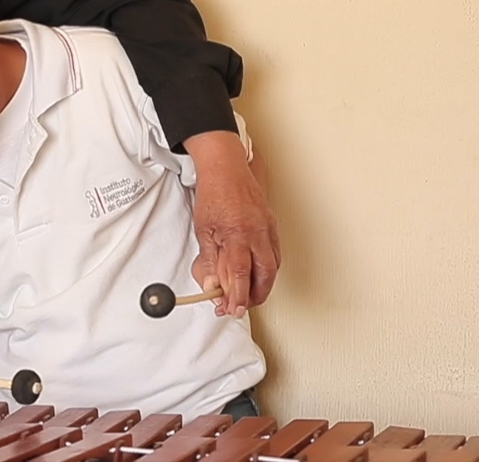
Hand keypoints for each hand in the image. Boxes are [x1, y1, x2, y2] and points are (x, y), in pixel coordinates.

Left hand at [186, 133, 280, 318]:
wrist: (226, 168)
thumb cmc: (214, 194)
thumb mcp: (203, 230)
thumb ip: (208, 260)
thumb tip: (211, 284)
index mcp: (237, 234)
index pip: (240, 274)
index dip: (238, 295)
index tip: (234, 309)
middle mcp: (257, 233)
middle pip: (265, 274)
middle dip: (256, 295)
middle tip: (242, 305)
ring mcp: (268, 229)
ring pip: (273, 265)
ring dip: (263, 283)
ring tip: (248, 293)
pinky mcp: (272, 225)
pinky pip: (275, 252)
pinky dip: (268, 267)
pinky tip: (258, 272)